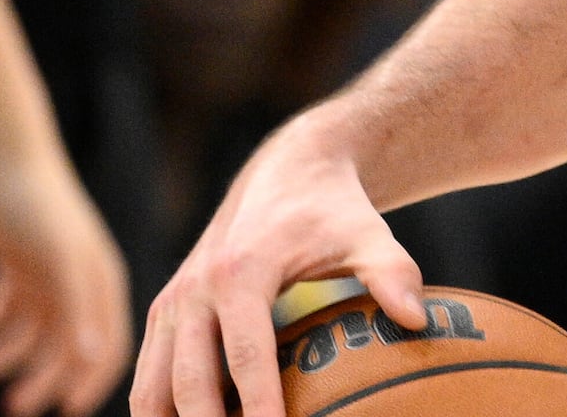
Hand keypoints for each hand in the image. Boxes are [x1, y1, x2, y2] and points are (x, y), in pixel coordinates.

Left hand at [0, 145, 128, 415]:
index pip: (107, 346)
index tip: (67, 413)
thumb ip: (78, 308)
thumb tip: (90, 359)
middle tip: (9, 406)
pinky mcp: (13, 270)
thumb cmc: (39, 205)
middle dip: (38, 380)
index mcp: (100, 283)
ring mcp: (44, 280)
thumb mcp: (60, 258)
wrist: (5, 156)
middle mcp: (76, 287)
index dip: (91, 382)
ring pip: (24, 338)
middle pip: (62, 350)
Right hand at [136, 114, 425, 416]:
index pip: (247, 356)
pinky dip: (161, 413)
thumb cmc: (334, 212)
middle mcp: (194, 290)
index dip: (260, 407)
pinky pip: (150, 379)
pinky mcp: (164, 314)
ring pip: (153, 389)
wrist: (287, 173)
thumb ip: (393, 274)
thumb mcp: (368, 234)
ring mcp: (172, 303)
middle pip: (190, 383)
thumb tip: (416, 321)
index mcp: (240, 272)